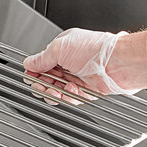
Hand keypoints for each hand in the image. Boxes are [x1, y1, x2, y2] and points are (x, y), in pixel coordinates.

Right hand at [23, 28, 146, 104]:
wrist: (119, 63)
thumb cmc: (95, 50)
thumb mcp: (59, 48)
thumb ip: (41, 58)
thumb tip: (28, 63)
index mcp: (62, 49)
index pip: (41, 63)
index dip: (34, 71)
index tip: (30, 76)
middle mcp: (69, 64)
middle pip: (46, 79)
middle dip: (41, 84)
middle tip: (40, 85)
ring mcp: (76, 78)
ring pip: (55, 91)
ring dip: (53, 93)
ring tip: (55, 91)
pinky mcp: (84, 91)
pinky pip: (69, 99)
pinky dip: (67, 97)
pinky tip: (71, 91)